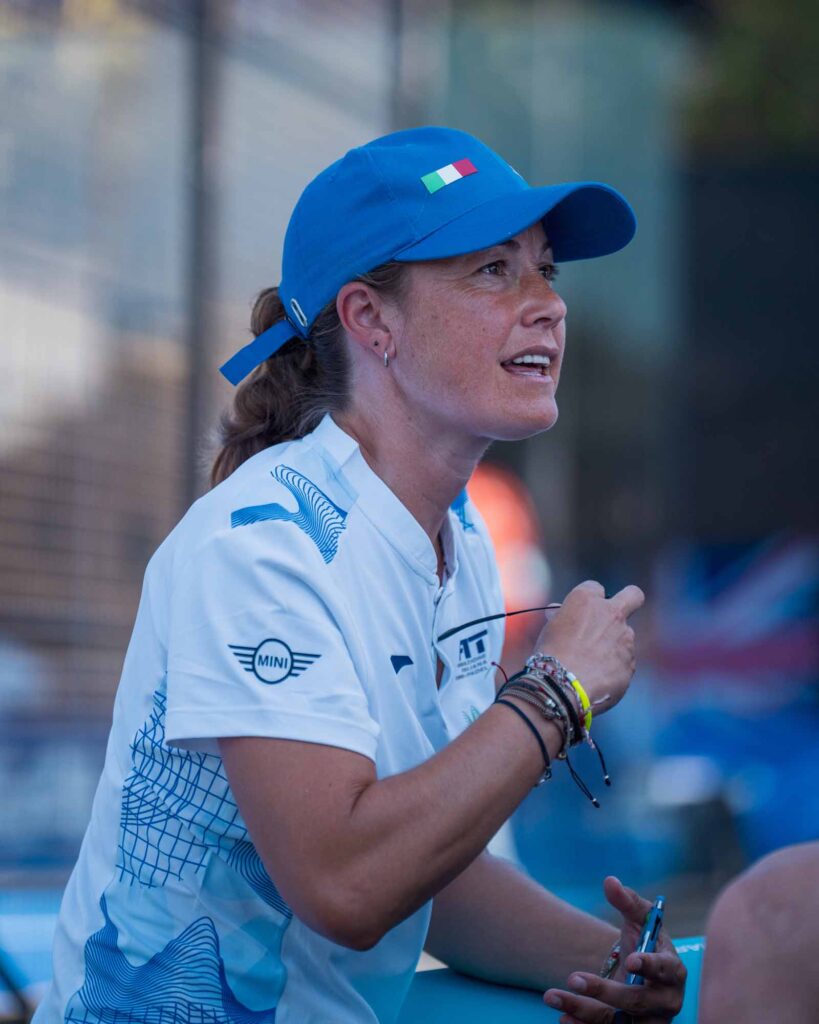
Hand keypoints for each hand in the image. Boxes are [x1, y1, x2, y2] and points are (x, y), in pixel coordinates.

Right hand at [532, 581, 644, 715]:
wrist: (562, 686)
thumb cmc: (550, 654)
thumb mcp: (550, 628)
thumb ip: (562, 616)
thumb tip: (557, 612)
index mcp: (587, 599)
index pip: (595, 588)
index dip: (589, 600)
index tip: (581, 613)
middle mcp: (611, 613)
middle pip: (633, 596)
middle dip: (630, 600)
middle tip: (617, 615)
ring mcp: (625, 638)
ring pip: (625, 636)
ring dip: (613, 645)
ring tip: (591, 664)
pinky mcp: (630, 662)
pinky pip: (624, 661)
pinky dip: (614, 667)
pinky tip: (597, 678)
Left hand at [543, 877, 686, 1022]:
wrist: (641, 976)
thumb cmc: (644, 943)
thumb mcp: (639, 920)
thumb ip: (627, 900)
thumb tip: (610, 881)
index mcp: (673, 970)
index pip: (665, 969)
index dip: (649, 966)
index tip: (630, 960)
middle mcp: (666, 1001)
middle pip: (636, 1001)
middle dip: (604, 991)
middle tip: (573, 977)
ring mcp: (650, 1022)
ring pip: (618, 1022)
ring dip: (584, 1012)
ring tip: (552, 996)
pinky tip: (562, 1017)